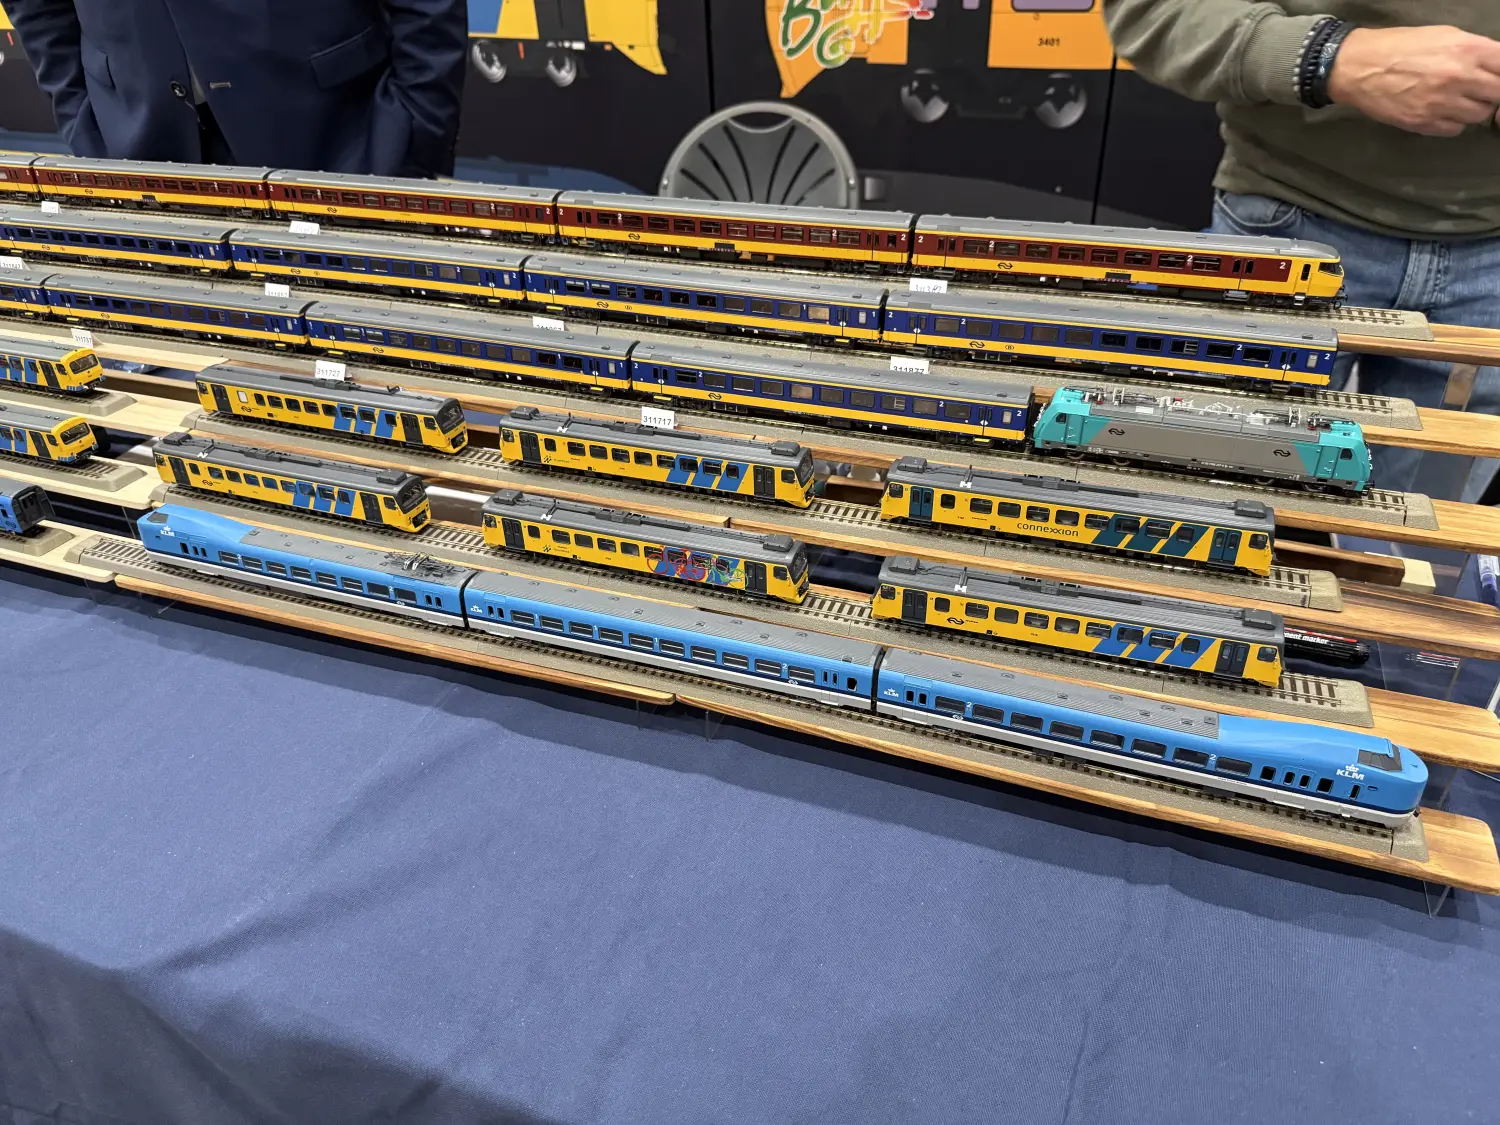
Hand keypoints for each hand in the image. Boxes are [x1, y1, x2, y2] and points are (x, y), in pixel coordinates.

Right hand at [1327, 25, 1499, 136]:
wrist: (1358, 67)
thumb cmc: (1400, 46)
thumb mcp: (1445, 35)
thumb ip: (1474, 51)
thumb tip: (1495, 66)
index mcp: (1467, 49)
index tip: (1496, 78)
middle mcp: (1459, 77)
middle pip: (1498, 94)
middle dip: (1492, 92)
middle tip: (1479, 90)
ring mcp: (1441, 103)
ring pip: (1479, 115)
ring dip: (1473, 108)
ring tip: (1456, 100)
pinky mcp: (1424, 122)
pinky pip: (1455, 129)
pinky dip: (1453, 122)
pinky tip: (1441, 111)